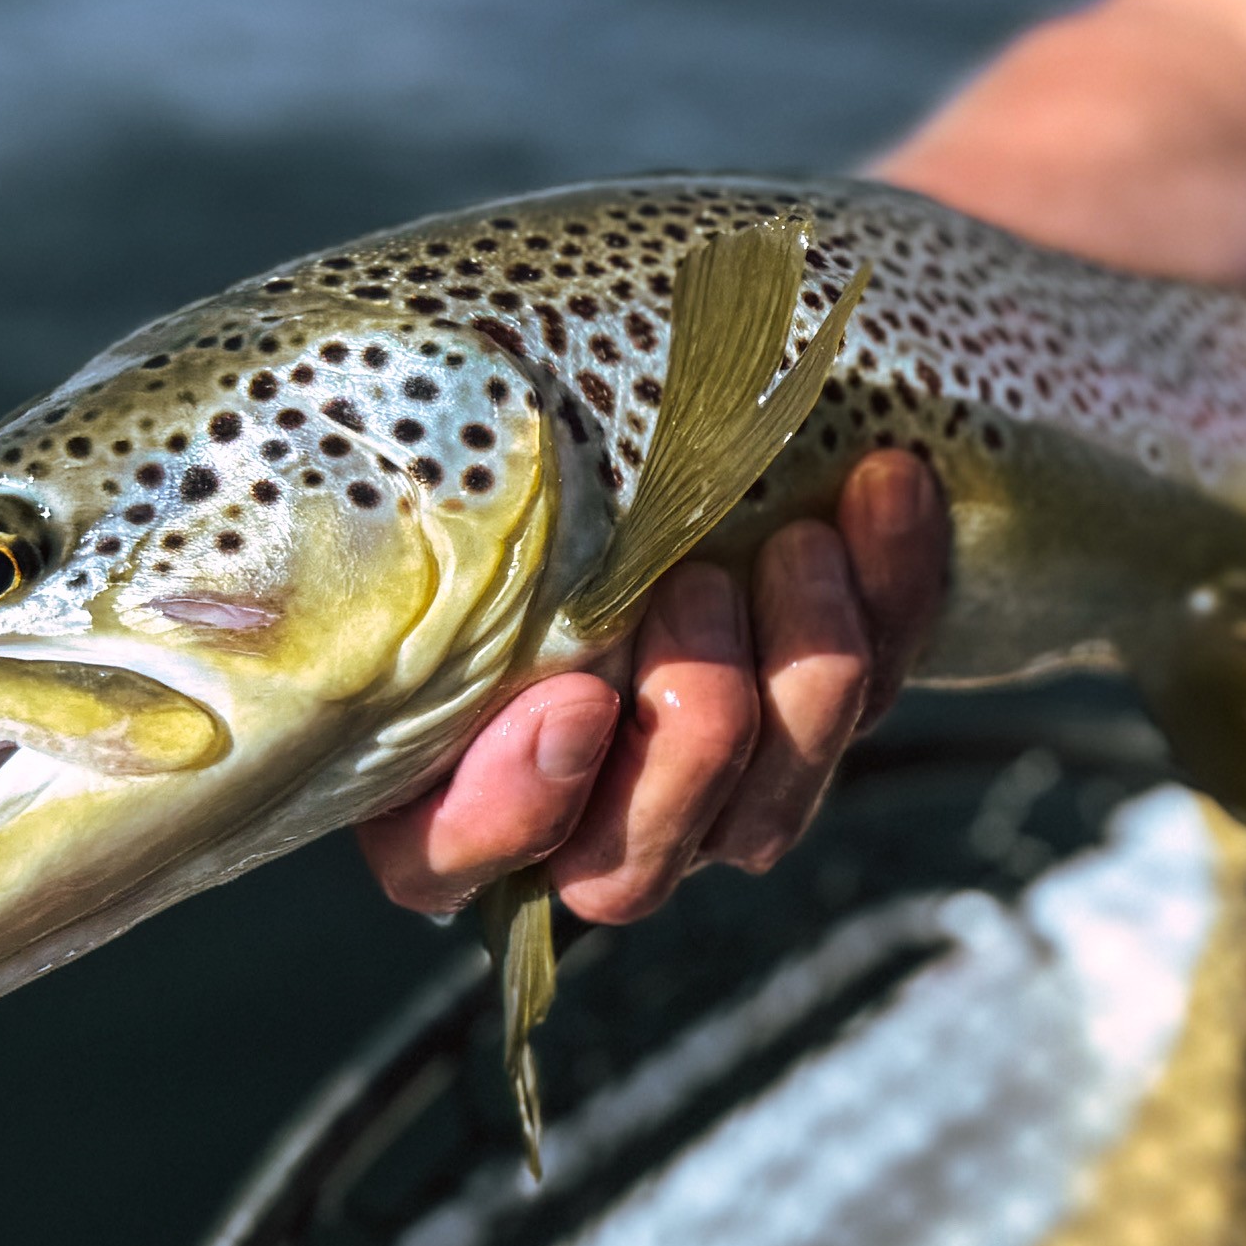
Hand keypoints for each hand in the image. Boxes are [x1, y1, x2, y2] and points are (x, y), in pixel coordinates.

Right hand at [358, 449, 949, 922]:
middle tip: (696, 594)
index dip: (511, 807)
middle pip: (631, 869)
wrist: (684, 376)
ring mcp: (708, 787)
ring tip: (798, 547)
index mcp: (433, 774)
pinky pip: (876, 698)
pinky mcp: (824, 720)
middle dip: (683, 736)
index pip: (444, 863)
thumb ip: (401, 510)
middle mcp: (573, 812)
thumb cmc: (509, 427)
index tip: (570, 695)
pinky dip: (891, 593)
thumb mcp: (436, 464)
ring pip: (768, 813)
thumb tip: (354, 473)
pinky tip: (887, 491)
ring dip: (798, 679)